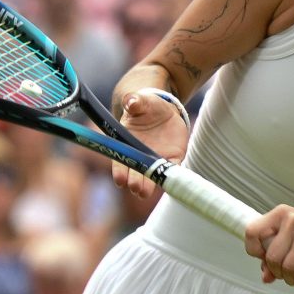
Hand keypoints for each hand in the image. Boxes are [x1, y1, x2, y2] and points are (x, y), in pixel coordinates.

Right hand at [108, 90, 188, 207]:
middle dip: (134, 182)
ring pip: (152, 176)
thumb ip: (134, 101)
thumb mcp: (140, 102)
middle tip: (135, 188)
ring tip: (145, 192)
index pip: (120, 162)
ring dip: (149, 185)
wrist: (164, 111)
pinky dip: (171, 175)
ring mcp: (157, 159)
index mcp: (127, 145)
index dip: (119, 171)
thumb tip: (131, 102)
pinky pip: (172, 169)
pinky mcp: (173, 159)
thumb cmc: (146, 106)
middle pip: (135, 174)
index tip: (120, 179)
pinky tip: (171, 181)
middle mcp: (140, 157)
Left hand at [245, 206, 293, 288]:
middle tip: (288, 275)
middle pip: (271, 257)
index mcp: (282, 213)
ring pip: (288, 267)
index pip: (252, 232)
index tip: (265, 259)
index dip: (254, 251)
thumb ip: (276, 256)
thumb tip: (265, 276)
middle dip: (278, 273)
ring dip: (291, 280)